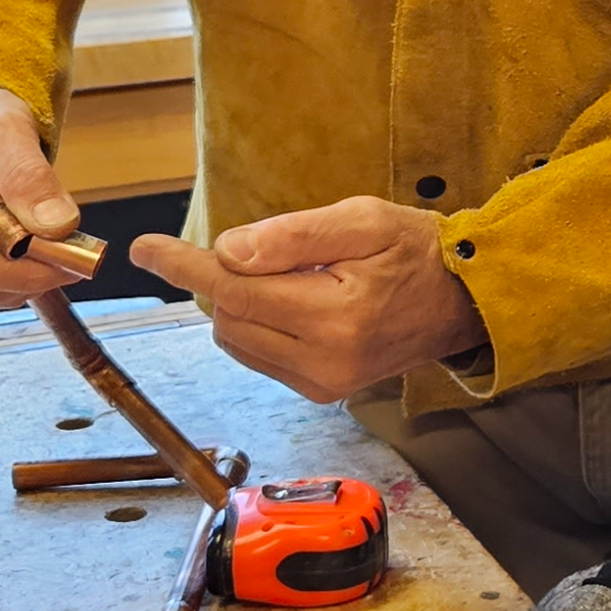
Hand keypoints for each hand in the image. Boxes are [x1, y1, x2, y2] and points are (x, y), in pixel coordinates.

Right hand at [0, 86, 86, 304]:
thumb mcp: (4, 132)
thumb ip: (28, 177)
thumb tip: (56, 226)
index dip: (25, 270)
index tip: (71, 260)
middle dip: (28, 276)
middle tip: (69, 250)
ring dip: (21, 279)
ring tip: (43, 237)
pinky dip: (10, 277)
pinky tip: (23, 245)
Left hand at [131, 196, 483, 400]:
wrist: (466, 302)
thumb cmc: (419, 252)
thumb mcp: (364, 220)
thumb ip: (294, 235)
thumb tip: (228, 252)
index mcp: (337, 316)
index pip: (235, 290)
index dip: (185, 265)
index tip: (144, 248)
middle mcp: (326, 361)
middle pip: (228, 317)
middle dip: (225, 278)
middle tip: (263, 249)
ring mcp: (324, 383)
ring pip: (236, 339)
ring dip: (239, 303)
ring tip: (292, 277)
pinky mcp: (322, 391)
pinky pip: (258, 355)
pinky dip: (257, 324)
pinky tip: (294, 303)